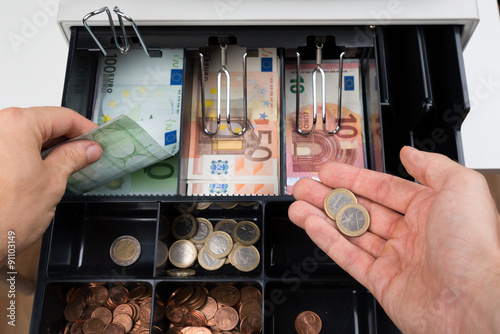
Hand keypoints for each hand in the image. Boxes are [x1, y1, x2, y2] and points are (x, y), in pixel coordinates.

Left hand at [0, 107, 101, 265]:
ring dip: (51, 147)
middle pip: (44, 122)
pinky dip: (32, 154)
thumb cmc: (3, 215)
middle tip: (89, 153)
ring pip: (28, 135)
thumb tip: (87, 149)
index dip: (86, 129)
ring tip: (70, 164)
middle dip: (69, 138)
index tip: (98, 140)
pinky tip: (46, 169)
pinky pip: (14, 146)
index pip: (63, 117)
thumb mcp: (53, 181)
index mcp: (17, 124)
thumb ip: (73, 158)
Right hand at [289, 146, 499, 332]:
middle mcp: (412, 234)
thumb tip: (410, 153)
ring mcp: (395, 259)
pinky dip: (328, 240)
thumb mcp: (462, 188)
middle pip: (361, 209)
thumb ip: (432, 166)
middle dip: (330, 196)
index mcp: (430, 210)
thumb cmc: (475, 247)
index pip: (383, 188)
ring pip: (350, 232)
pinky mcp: (382, 283)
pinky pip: (349, 257)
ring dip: (322, 216)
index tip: (330, 170)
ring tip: (298, 204)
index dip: (354, 178)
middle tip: (306, 186)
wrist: (474, 304)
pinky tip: (311, 224)